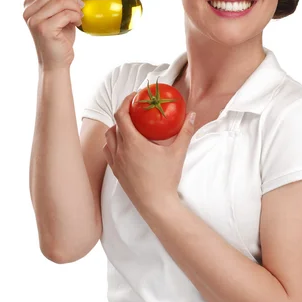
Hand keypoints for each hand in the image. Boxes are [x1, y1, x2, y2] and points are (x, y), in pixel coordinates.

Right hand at [22, 0, 82, 70]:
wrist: (56, 61)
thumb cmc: (59, 37)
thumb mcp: (63, 11)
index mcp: (31, 2)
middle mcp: (29, 9)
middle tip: (78, 9)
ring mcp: (35, 19)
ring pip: (62, 0)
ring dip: (75, 8)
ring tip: (77, 18)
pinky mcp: (44, 28)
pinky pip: (66, 13)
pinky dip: (76, 17)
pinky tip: (76, 24)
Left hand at [103, 92, 195, 215]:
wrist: (156, 205)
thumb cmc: (166, 179)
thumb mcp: (178, 153)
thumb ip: (185, 132)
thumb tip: (192, 115)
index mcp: (133, 143)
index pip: (121, 115)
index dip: (125, 102)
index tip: (134, 97)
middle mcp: (120, 150)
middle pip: (114, 124)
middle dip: (123, 114)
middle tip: (135, 111)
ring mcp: (116, 162)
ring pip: (109, 138)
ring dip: (116, 129)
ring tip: (130, 128)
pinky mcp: (116, 172)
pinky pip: (109, 152)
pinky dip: (113, 144)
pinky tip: (125, 146)